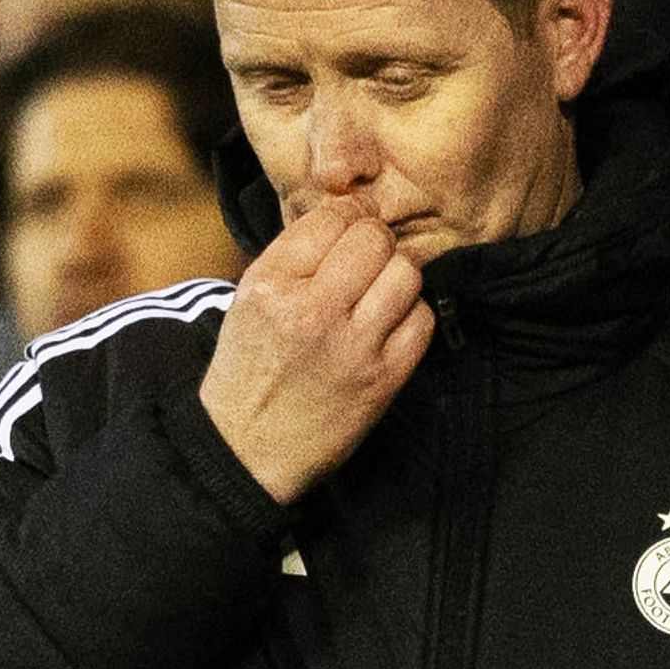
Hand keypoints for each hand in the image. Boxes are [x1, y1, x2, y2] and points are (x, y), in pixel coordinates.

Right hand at [200, 196, 433, 503]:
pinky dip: (412, 317)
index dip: (346, 220)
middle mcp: (311, 310)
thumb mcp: (249, 301)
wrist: (246, 451)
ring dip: (397, 278)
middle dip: (375, 244)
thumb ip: (294, 257)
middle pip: (374, 239)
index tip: (346, 236)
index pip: (331, 218)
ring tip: (378, 295)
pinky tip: (389, 327)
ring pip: (406, 273)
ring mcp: (351, 346)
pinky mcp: (382, 380)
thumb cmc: (249, 370)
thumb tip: (349, 217)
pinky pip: (423, 320)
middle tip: (366, 265)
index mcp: (270, 284)